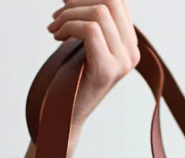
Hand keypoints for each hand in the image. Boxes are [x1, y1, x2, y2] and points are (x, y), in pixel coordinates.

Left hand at [47, 0, 139, 129]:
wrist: (63, 120)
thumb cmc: (69, 83)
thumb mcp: (85, 49)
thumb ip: (91, 26)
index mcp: (129, 45)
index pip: (118, 2)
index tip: (65, 5)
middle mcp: (131, 53)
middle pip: (111, 1)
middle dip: (78, 2)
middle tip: (56, 17)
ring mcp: (122, 62)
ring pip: (100, 12)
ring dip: (69, 15)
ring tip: (54, 30)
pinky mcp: (106, 70)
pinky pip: (90, 30)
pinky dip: (69, 26)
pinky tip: (56, 38)